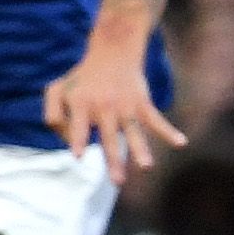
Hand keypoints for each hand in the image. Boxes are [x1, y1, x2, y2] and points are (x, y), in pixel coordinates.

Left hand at [44, 46, 186, 183]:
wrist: (113, 51)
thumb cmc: (81, 78)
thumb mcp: (57, 89)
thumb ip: (51, 116)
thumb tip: (67, 143)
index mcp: (81, 103)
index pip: (78, 125)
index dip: (78, 139)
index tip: (80, 155)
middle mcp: (103, 106)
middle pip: (109, 137)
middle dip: (114, 159)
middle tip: (117, 182)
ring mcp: (124, 106)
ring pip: (133, 131)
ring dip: (140, 150)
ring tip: (147, 167)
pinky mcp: (141, 103)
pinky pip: (156, 120)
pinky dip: (168, 132)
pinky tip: (181, 142)